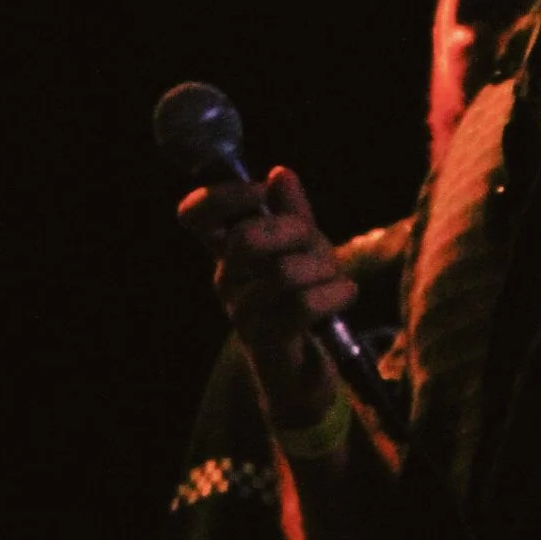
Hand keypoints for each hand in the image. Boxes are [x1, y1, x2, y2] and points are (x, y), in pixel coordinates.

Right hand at [176, 162, 359, 424]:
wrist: (304, 366)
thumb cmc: (301, 295)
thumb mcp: (301, 246)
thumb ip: (290, 211)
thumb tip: (280, 173)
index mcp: (227, 250)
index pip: (195, 215)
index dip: (225, 196)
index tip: (261, 193)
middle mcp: (225, 279)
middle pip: (246, 239)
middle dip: (293, 231)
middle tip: (314, 240)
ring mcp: (241, 312)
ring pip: (283, 272)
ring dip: (323, 267)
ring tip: (337, 275)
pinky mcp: (266, 339)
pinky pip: (303, 304)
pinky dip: (335, 293)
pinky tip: (345, 292)